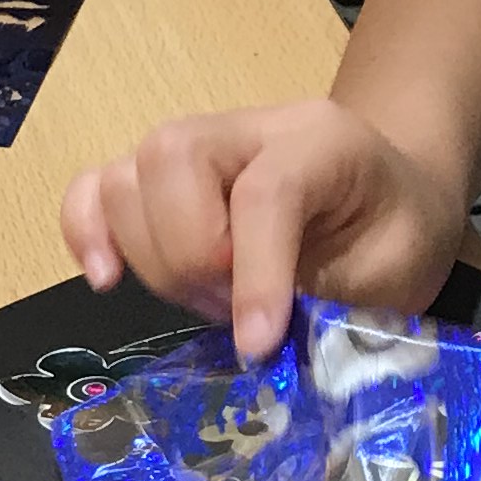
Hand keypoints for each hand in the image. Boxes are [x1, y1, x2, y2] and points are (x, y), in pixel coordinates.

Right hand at [61, 102, 470, 357]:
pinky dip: (86, 234)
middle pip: (174, 163)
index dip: (256, 274)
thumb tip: (262, 351)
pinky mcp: (155, 179)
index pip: (266, 191)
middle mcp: (246, 129)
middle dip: (195, 258)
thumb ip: (330, 304)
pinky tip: (107, 278)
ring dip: (155, 260)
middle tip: (233, 311)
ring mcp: (192, 147)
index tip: (257, 344)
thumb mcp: (391, 273)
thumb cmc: (393, 235)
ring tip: (208, 301)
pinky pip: (93, 190)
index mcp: (319, 140)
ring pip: (127, 178)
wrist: (390, 197)